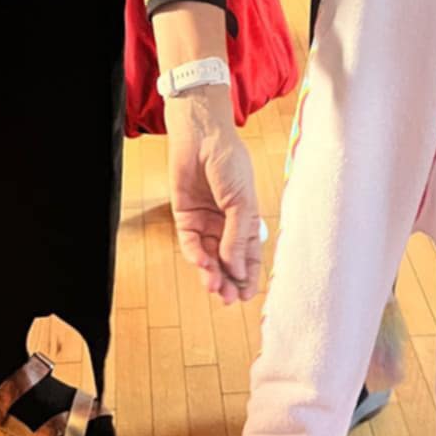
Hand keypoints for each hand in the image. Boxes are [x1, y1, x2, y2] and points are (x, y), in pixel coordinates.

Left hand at [165, 87, 261, 303]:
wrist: (203, 138)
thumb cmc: (230, 163)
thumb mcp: (243, 203)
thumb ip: (238, 238)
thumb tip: (238, 271)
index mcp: (247, 221)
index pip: (249, 256)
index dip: (249, 277)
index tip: (246, 297)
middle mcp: (226, 225)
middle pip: (228, 261)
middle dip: (228, 280)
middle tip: (227, 298)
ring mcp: (206, 222)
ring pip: (209, 256)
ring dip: (212, 273)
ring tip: (214, 286)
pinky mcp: (185, 217)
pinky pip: (190, 243)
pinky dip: (196, 255)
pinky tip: (202, 263)